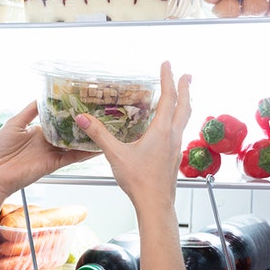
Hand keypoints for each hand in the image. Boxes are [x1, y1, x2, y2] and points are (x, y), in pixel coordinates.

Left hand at [0, 102, 95, 199]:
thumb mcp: (14, 123)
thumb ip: (30, 111)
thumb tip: (41, 96)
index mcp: (37, 131)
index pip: (57, 119)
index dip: (68, 112)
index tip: (81, 102)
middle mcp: (46, 141)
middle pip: (68, 131)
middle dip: (82, 124)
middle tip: (99, 113)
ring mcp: (51, 153)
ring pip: (74, 144)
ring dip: (87, 138)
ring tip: (104, 128)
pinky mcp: (53, 164)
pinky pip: (72, 157)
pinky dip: (84, 153)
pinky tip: (97, 146)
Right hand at [74, 62, 191, 207]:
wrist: (155, 204)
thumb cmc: (139, 181)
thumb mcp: (115, 155)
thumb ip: (99, 135)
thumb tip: (83, 118)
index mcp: (161, 131)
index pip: (168, 98)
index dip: (168, 79)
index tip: (168, 65)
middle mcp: (172, 136)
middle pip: (185, 106)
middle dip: (186, 88)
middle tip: (187, 75)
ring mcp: (176, 147)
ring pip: (184, 120)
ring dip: (185, 104)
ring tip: (183, 97)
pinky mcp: (174, 158)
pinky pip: (179, 132)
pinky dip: (178, 121)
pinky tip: (170, 127)